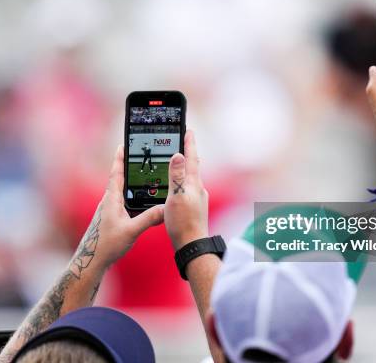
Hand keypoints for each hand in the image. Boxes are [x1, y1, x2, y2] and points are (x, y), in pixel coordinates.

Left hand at [71, 145, 163, 274]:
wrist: (91, 260)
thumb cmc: (106, 245)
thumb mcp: (131, 231)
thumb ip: (148, 218)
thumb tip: (165, 208)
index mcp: (112, 199)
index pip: (116, 173)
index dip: (120, 158)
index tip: (123, 144)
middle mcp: (110, 202)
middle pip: (121, 179)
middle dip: (129, 167)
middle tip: (139, 155)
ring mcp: (110, 210)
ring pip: (124, 192)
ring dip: (133, 184)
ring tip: (146, 176)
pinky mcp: (112, 219)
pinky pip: (125, 204)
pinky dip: (134, 199)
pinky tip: (143, 204)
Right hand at [164, 130, 208, 249]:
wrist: (192, 245)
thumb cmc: (183, 223)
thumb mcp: (177, 196)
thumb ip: (177, 176)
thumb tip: (178, 155)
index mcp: (194, 184)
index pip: (192, 158)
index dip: (189, 143)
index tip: (188, 130)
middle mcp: (198, 189)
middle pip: (193, 166)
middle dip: (188, 152)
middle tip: (185, 140)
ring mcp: (197, 199)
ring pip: (191, 178)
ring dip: (186, 167)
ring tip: (181, 159)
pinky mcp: (194, 208)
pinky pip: (188, 189)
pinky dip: (183, 182)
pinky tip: (179, 187)